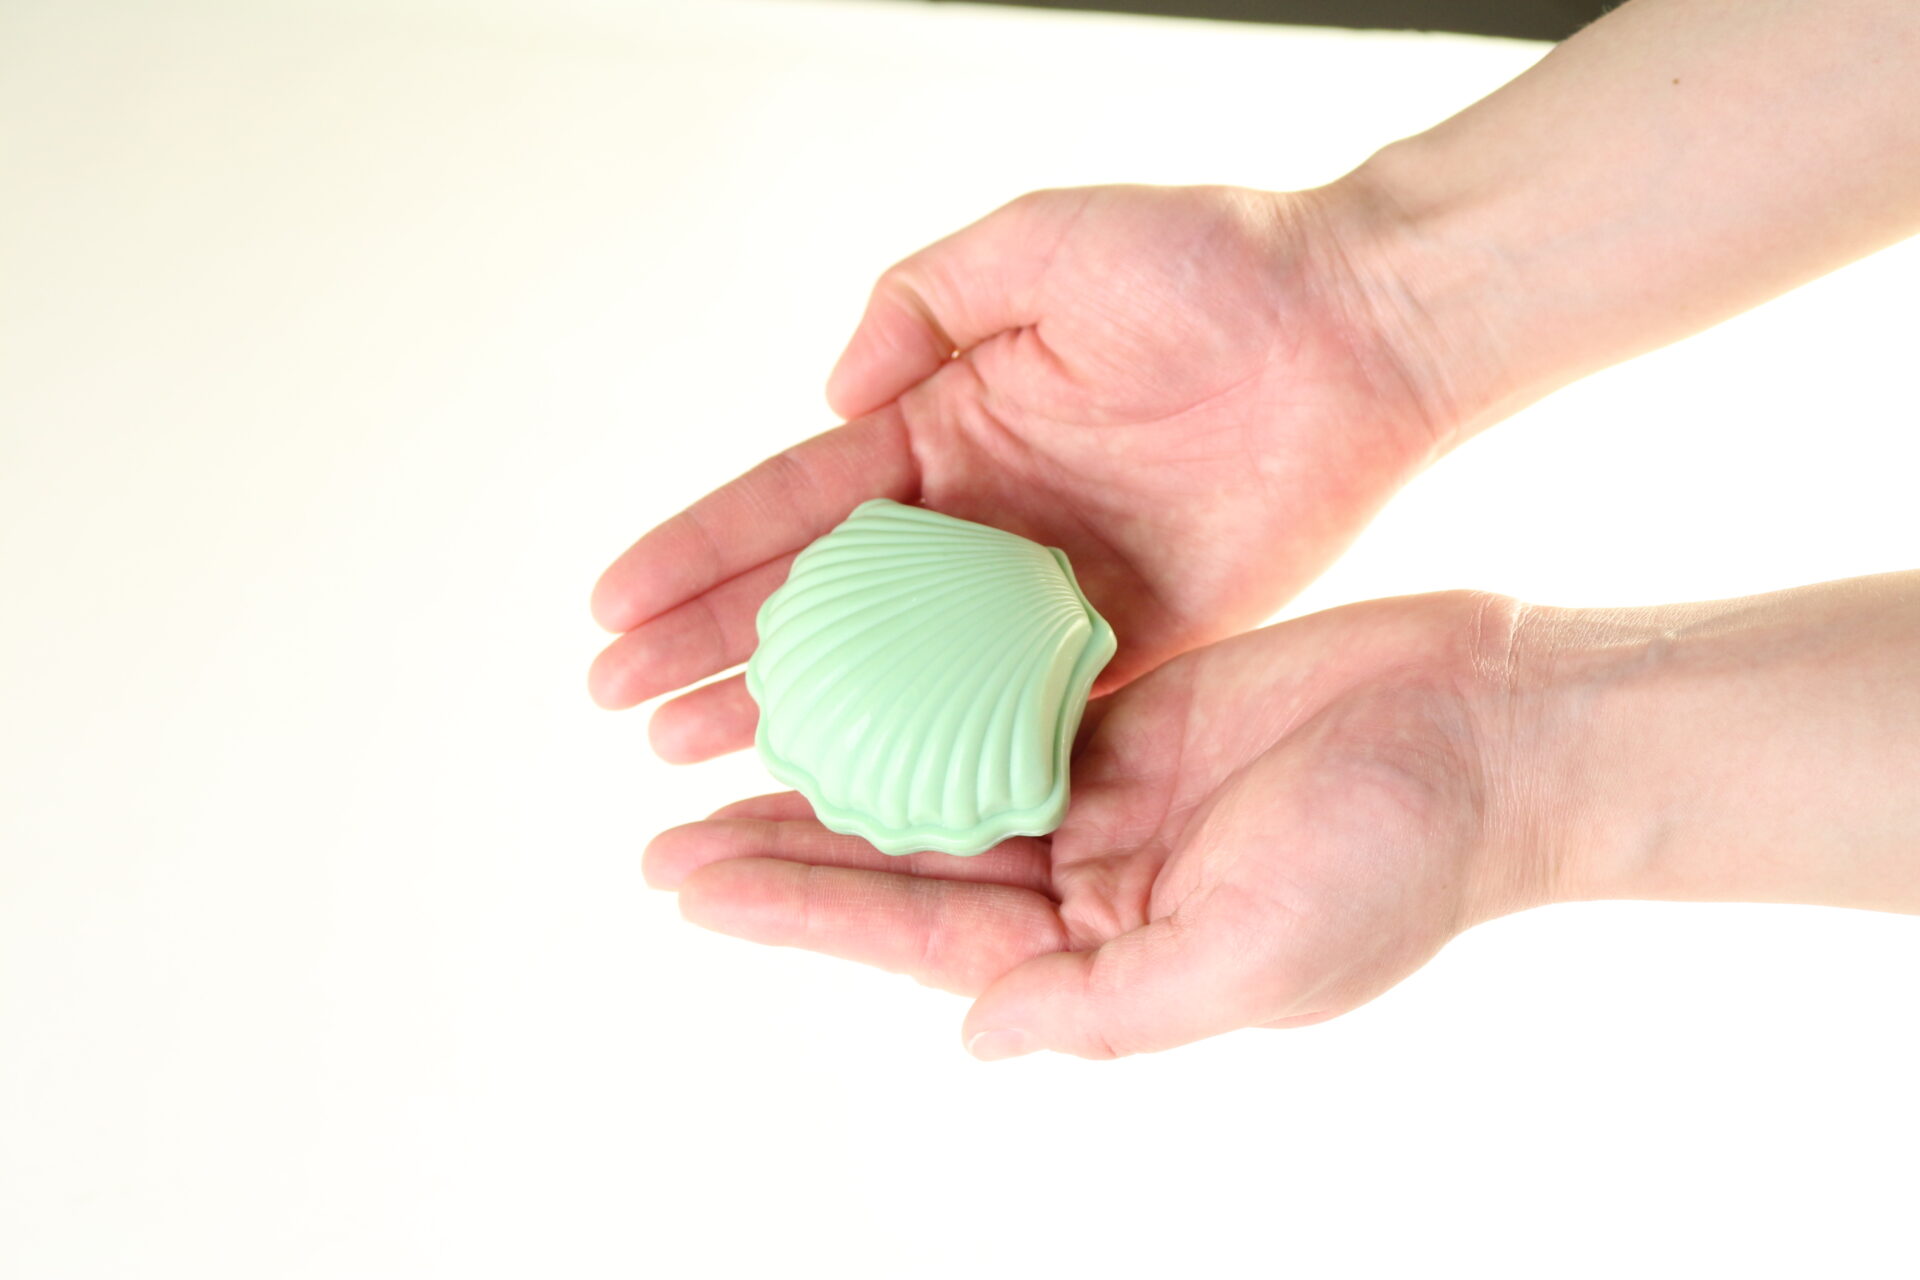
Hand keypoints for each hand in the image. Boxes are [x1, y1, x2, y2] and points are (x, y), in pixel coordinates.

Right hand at [588, 182, 1454, 760]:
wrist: (1358, 331)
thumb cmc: (1209, 265)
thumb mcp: (1038, 245)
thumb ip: (921, 302)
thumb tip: (835, 392)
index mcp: (944, 425)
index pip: (794, 502)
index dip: (698, 552)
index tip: (611, 606)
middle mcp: (977, 519)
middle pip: (820, 600)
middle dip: (713, 648)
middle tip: (624, 708)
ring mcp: (1040, 589)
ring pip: (894, 669)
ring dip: (794, 711)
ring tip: (693, 756)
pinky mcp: (1120, 640)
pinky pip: (1004, 706)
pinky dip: (929, 748)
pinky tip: (854, 784)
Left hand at [642, 590, 1545, 1058]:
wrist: (1497, 732)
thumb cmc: (1397, 857)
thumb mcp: (1255, 954)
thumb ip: (1108, 1006)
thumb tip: (973, 1034)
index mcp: (1110, 953)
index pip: (924, 938)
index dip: (805, 911)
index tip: (693, 883)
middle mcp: (1094, 881)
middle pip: (912, 864)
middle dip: (793, 851)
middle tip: (668, 833)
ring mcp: (1110, 792)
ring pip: (944, 779)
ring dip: (846, 768)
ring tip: (728, 753)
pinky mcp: (1133, 709)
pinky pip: (1003, 697)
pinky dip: (929, 687)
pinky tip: (857, 668)